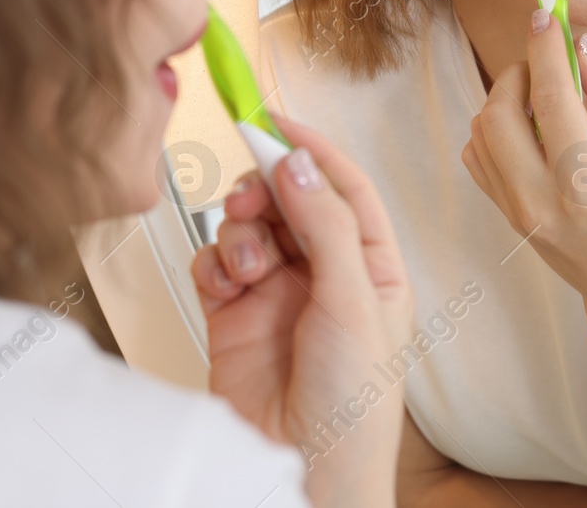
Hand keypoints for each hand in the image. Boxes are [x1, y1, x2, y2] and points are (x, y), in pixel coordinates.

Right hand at [191, 113, 414, 507]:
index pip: (342, 186)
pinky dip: (215, 263)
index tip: (273, 117)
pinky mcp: (235, 313)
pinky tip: (226, 286)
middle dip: (265, 190)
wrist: (304, 468)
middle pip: (288, 199)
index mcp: (371, 264)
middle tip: (252, 199)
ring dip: (240, 232)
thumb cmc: (352, 405)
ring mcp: (277, 292)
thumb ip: (326, 225)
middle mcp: (324, 272)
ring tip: (246, 263)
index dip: (310, 148)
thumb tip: (298, 164)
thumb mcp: (353, 301)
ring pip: (249, 226)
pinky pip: (216, 262)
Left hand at [461, 12, 586, 319]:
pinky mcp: (504, 216)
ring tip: (545, 99)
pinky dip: (495, 129)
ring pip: (480, 133)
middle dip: (518, 74)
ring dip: (505, 100)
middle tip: (549, 64)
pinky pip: (479, 157)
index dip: (546, 51)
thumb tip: (584, 49)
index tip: (546, 18)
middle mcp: (538, 202)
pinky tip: (532, 128)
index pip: (552, 100)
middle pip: (498, 113)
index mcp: (584, 188)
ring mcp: (515, 213)